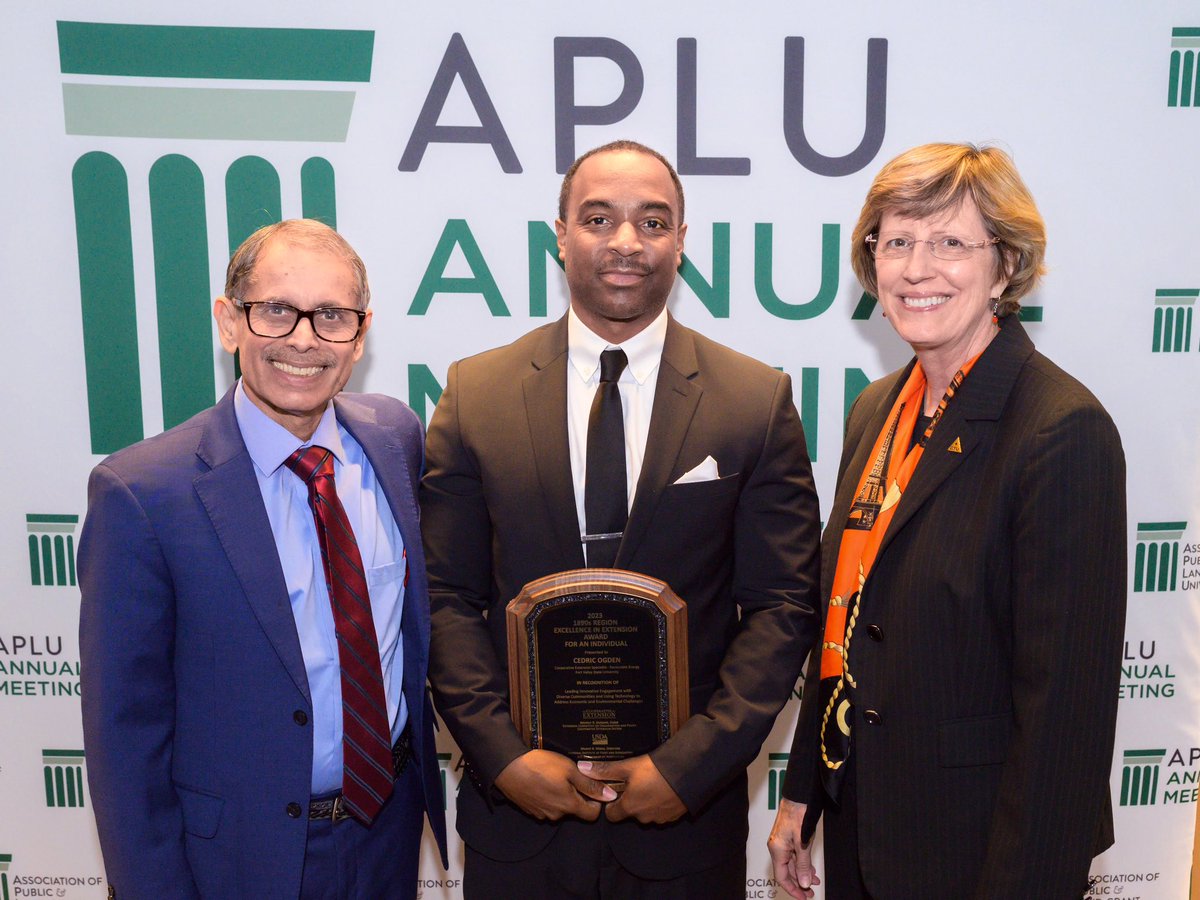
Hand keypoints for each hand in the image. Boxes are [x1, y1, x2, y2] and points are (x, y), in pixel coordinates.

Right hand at [493, 750, 615, 820]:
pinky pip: (546, 805)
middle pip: (575, 810)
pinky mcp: (531, 810)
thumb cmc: (540, 766)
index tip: (592, 787)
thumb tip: (610, 795)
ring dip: (561, 794)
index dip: (596, 801)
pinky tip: (542, 781)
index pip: (592, 815)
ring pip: (560, 807)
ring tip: (553, 776)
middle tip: (569, 775)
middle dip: (576, 794)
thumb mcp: (570, 769)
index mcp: (569, 806)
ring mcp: (542, 814)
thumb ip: (590, 784)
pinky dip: (547, 795)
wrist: (507, 768)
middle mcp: (556, 815)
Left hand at [577, 755, 686, 824]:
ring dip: (646, 802)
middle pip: (629, 813)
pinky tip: (664, 788)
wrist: (689, 772)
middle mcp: (643, 817)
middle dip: (630, 800)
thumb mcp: (628, 766)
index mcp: (630, 807)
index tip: (616, 791)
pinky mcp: (673, 816)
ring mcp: (659, 818)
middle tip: (635, 782)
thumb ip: (605, 770)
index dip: (612, 803)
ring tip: (651, 783)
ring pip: (646, 813)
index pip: (612, 815)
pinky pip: (661, 812)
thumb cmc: (656, 769)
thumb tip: (583, 768)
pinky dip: (660, 803)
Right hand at [767, 798, 818, 898]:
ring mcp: (782, 843)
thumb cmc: (799, 815)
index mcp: (777, 850)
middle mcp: (777, 847)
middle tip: (811, 893)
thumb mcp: (803, 843)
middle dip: (799, 884)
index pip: (781, 877)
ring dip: (802, 874)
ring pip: (791, 865)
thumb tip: (804, 883)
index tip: (803, 897)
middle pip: (786, 872)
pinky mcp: (787, 838)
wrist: (798, 796)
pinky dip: (802, 864)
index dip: (792, 890)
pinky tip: (811, 869)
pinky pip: (793, 856)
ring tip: (815, 882)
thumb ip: (803, 865)